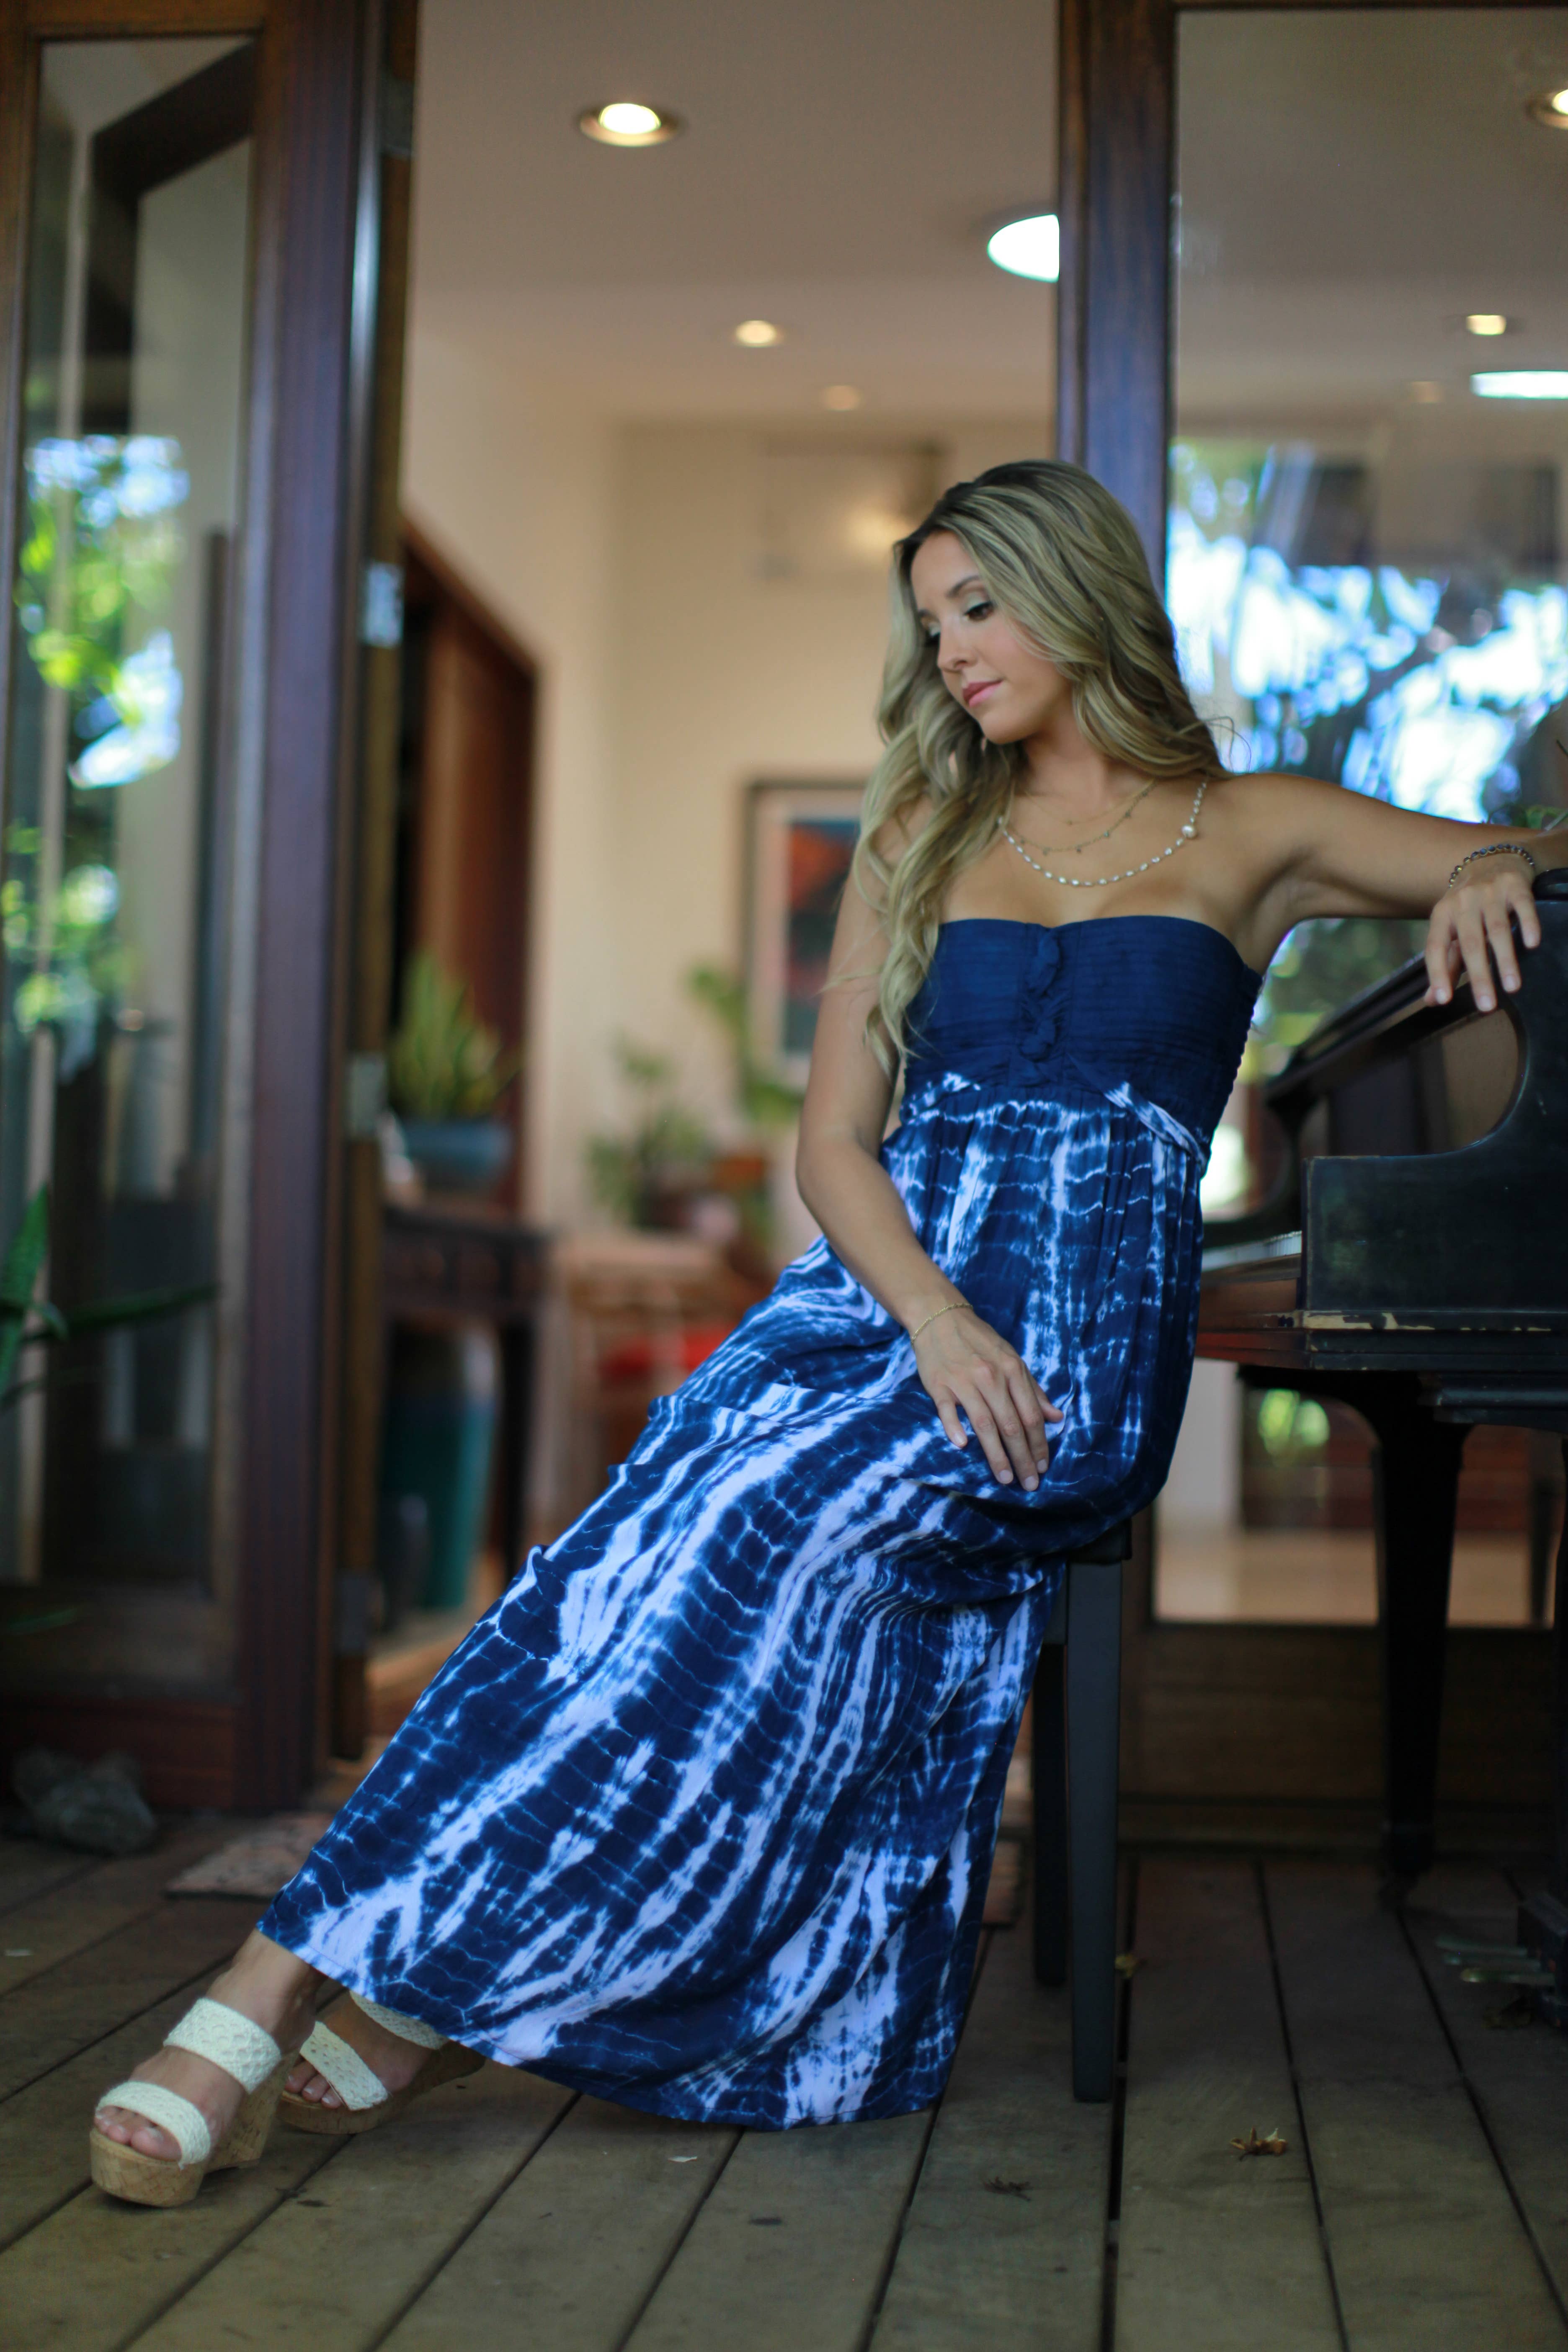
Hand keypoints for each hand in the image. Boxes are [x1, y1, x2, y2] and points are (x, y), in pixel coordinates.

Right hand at [911, 1304, 1062, 1489]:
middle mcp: (991, 1377)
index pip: (1031, 1416)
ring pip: (985, 1424)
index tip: (1042, 1468)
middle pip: (1011, 1425)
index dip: (1039, 1445)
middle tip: (1028, 1484)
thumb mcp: (1012, 1359)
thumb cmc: (980, 1342)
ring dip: (996, 1455)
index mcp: (1012, 1371)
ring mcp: (964, 1381)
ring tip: (1005, 1478)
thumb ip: (1033, 1390)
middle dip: (1022, 1458)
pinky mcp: (939, 1385)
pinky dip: (955, 1428)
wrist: (941, 1317)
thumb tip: (1056, 1417)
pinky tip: (963, 1446)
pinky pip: (948, 1411)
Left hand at [1423, 856, 1538, 1013]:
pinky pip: (1523, 906)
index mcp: (1441, 915)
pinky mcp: (1515, 885)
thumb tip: (1433, 1000)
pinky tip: (1532, 944)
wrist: (1491, 861)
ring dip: (1505, 959)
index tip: (1445, 999)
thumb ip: (1445, 965)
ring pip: (1497, 929)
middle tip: (1487, 1006)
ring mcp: (1489, 892)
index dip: (1438, 973)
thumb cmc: (1468, 907)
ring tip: (1513, 987)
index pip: (1435, 947)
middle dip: (1479, 976)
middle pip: (1470, 943)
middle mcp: (1463, 902)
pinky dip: (1528, 924)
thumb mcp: (1452, 931)